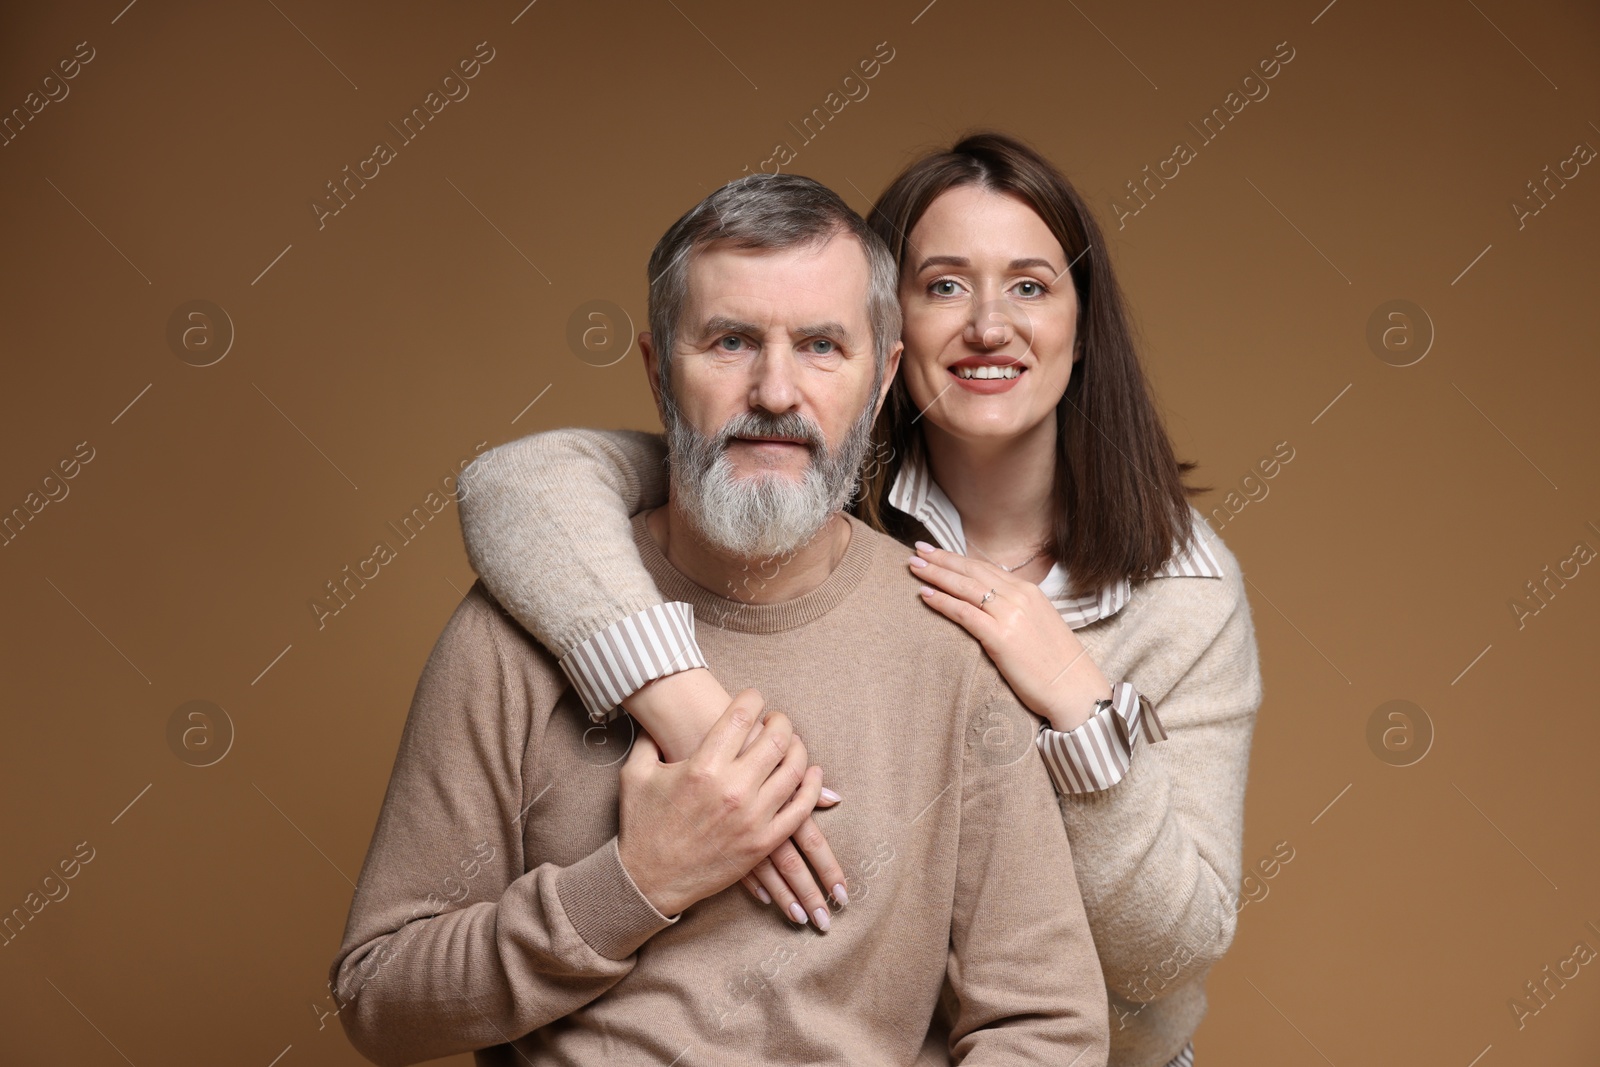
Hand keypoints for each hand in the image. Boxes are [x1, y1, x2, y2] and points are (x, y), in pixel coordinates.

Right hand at [616, 688, 822, 916]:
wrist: (647, 880)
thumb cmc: (641, 825)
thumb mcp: (637, 774)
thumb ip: (650, 740)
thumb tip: (659, 717)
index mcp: (702, 767)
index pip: (741, 716)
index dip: (752, 698)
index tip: (754, 696)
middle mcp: (731, 789)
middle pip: (776, 738)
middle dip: (780, 720)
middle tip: (776, 719)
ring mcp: (751, 817)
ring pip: (794, 770)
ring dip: (799, 749)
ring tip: (792, 742)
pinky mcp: (762, 843)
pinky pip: (800, 809)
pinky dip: (812, 787)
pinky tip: (812, 773)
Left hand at [909, 541, 1110, 730]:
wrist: (1076, 689)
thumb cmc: (1057, 663)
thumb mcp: (1039, 624)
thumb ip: (1016, 609)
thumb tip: (992, 603)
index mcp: (1029, 591)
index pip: (986, 568)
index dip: (958, 558)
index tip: (936, 551)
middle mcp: (1019, 597)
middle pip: (972, 571)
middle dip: (942, 559)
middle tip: (917, 550)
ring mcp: (1010, 615)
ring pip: (965, 587)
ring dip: (937, 575)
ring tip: (914, 568)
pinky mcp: (1001, 638)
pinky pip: (964, 613)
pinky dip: (942, 602)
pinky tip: (925, 595)